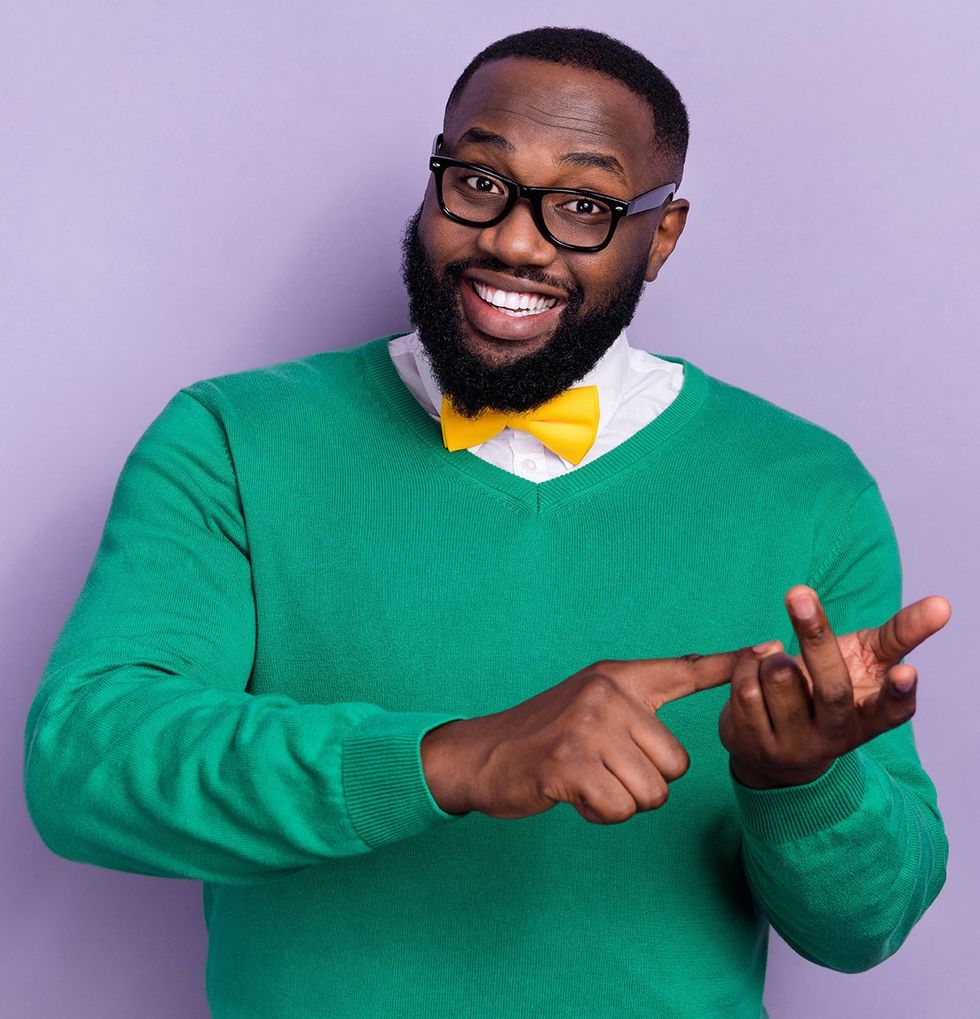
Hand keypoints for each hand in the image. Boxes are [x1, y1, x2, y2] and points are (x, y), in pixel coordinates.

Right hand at [422, 652, 736, 823]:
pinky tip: (574, 794)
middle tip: (604, 768)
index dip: (729, 664)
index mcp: (617, 676)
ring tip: (588, 779)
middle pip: (676, 763)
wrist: (483, 754)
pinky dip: (600, 814)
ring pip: (653, 792)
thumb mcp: (592, 701)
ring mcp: (589, 727)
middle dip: (647, 781)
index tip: (768, 649)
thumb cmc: (545, 733)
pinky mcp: (571, 764)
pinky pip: (621, 810)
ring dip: (623, 800)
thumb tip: (692, 690)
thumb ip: (638, 701)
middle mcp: (607, 694)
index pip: (684, 668)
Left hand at [719, 586, 951, 788]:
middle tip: (798, 591)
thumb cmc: (828, 688)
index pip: (893, 710)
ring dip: (772, 654)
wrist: (775, 745)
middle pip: (830, 686)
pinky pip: (746, 685)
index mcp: (870, 717)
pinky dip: (747, 664)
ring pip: (778, 676)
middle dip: (814, 635)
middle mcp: (836, 736)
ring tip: (777, 659)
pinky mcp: (755, 744)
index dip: (899, 693)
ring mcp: (795, 744)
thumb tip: (944, 604)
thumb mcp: (865, 663)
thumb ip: (899, 635)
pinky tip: (754, 672)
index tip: (906, 671)